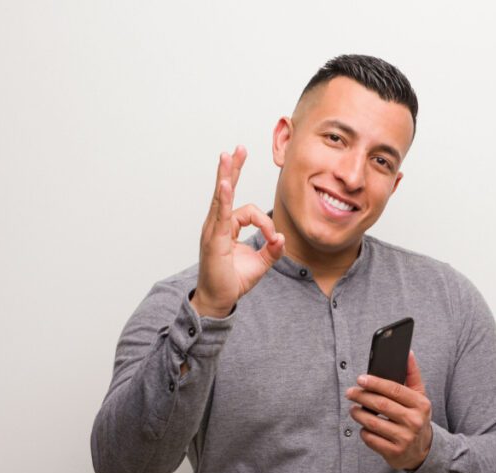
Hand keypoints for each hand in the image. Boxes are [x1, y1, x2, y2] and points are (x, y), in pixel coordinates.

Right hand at [192, 146, 285, 316]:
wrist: (219, 300)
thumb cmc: (233, 281)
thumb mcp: (260, 264)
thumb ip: (272, 249)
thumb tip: (282, 237)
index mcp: (227, 228)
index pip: (247, 211)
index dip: (264, 222)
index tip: (272, 238)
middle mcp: (217, 225)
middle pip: (225, 191)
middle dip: (233, 169)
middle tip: (238, 149)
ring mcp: (213, 230)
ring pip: (221, 197)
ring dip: (226, 175)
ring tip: (228, 156)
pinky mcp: (213, 239)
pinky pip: (219, 214)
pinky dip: (223, 198)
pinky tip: (225, 183)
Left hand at [345, 351, 432, 470]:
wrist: (422, 451)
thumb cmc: (416, 417)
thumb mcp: (419, 397)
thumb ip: (412, 374)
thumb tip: (408, 352)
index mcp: (421, 404)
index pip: (395, 389)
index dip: (375, 383)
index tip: (360, 379)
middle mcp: (414, 421)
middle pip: (381, 405)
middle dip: (362, 396)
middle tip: (350, 392)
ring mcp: (404, 438)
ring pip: (373, 422)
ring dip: (358, 414)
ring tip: (353, 409)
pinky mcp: (394, 452)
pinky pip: (371, 439)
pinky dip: (363, 431)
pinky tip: (364, 426)